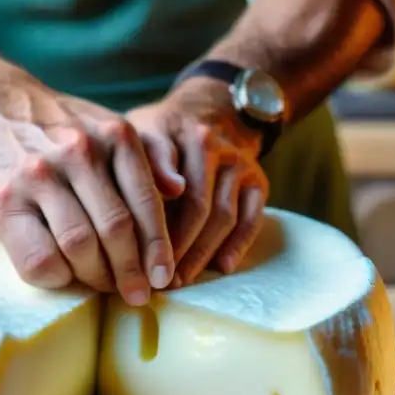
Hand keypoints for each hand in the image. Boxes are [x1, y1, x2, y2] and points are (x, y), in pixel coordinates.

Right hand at [0, 81, 173, 305]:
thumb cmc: (62, 133)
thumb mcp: (108, 129)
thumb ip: (147, 156)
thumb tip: (179, 188)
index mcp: (114, 136)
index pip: (146, 202)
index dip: (158, 247)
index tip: (164, 277)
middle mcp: (78, 152)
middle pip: (116, 228)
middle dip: (131, 271)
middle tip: (136, 293)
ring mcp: (37, 176)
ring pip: (79, 246)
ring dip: (96, 277)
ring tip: (104, 285)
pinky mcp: (3, 204)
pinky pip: (40, 258)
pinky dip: (58, 278)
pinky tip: (65, 275)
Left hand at [127, 78, 268, 285]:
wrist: (209, 115)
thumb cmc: (161, 136)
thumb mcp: (140, 134)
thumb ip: (146, 160)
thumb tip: (172, 190)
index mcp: (174, 133)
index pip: (162, 180)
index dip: (152, 221)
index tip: (138, 254)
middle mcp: (210, 146)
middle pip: (196, 206)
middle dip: (177, 247)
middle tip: (157, 279)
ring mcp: (238, 164)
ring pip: (223, 216)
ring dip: (202, 252)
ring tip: (181, 279)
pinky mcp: (257, 182)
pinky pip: (251, 218)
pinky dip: (238, 245)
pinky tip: (223, 267)